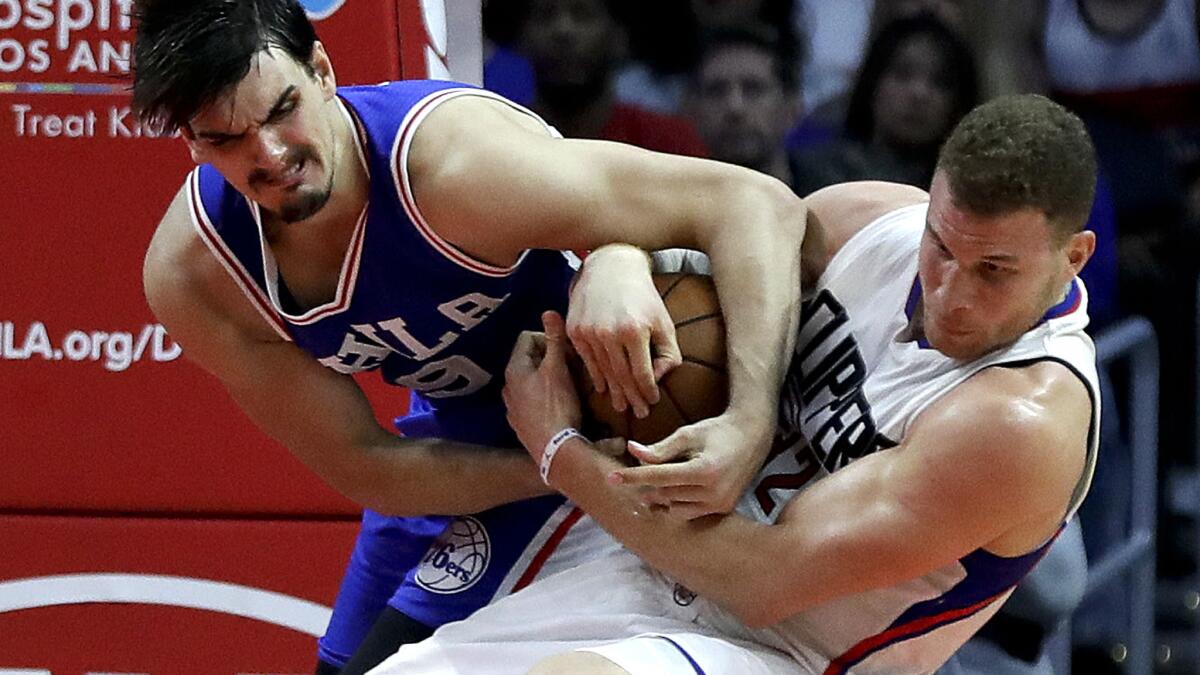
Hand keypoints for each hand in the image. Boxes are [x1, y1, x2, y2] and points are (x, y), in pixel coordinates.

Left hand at [503, 311, 582, 462]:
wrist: (554, 451)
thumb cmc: (557, 406)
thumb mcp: (558, 369)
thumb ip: (554, 340)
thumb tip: (549, 311)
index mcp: (514, 369)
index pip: (527, 337)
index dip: (548, 338)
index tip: (566, 350)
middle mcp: (507, 386)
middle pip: (530, 359)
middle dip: (550, 359)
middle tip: (571, 366)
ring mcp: (513, 407)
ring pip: (531, 381)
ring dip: (548, 378)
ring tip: (569, 386)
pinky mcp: (521, 424)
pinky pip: (532, 401)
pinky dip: (544, 397)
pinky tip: (559, 406)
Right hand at [566, 245, 681, 418]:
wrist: (610, 267)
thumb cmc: (643, 296)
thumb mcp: (663, 321)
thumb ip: (668, 352)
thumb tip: (659, 378)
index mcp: (634, 331)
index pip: (642, 373)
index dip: (648, 391)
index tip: (653, 402)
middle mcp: (609, 333)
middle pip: (622, 377)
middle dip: (632, 398)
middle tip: (639, 414)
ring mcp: (589, 332)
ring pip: (603, 372)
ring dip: (614, 392)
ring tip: (622, 407)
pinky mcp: (575, 330)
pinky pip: (587, 361)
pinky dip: (596, 377)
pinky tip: (604, 388)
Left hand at [607, 413, 773, 519]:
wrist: (753, 437)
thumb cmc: (718, 431)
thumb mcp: (688, 434)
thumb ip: (660, 448)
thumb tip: (632, 451)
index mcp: (704, 470)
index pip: (658, 477)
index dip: (633, 476)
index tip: (611, 477)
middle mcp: (713, 492)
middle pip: (664, 493)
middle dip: (646, 483)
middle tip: (636, 471)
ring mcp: (719, 505)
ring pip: (673, 507)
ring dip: (660, 495)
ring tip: (657, 479)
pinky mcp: (723, 510)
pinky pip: (688, 513)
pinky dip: (676, 503)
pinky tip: (673, 489)